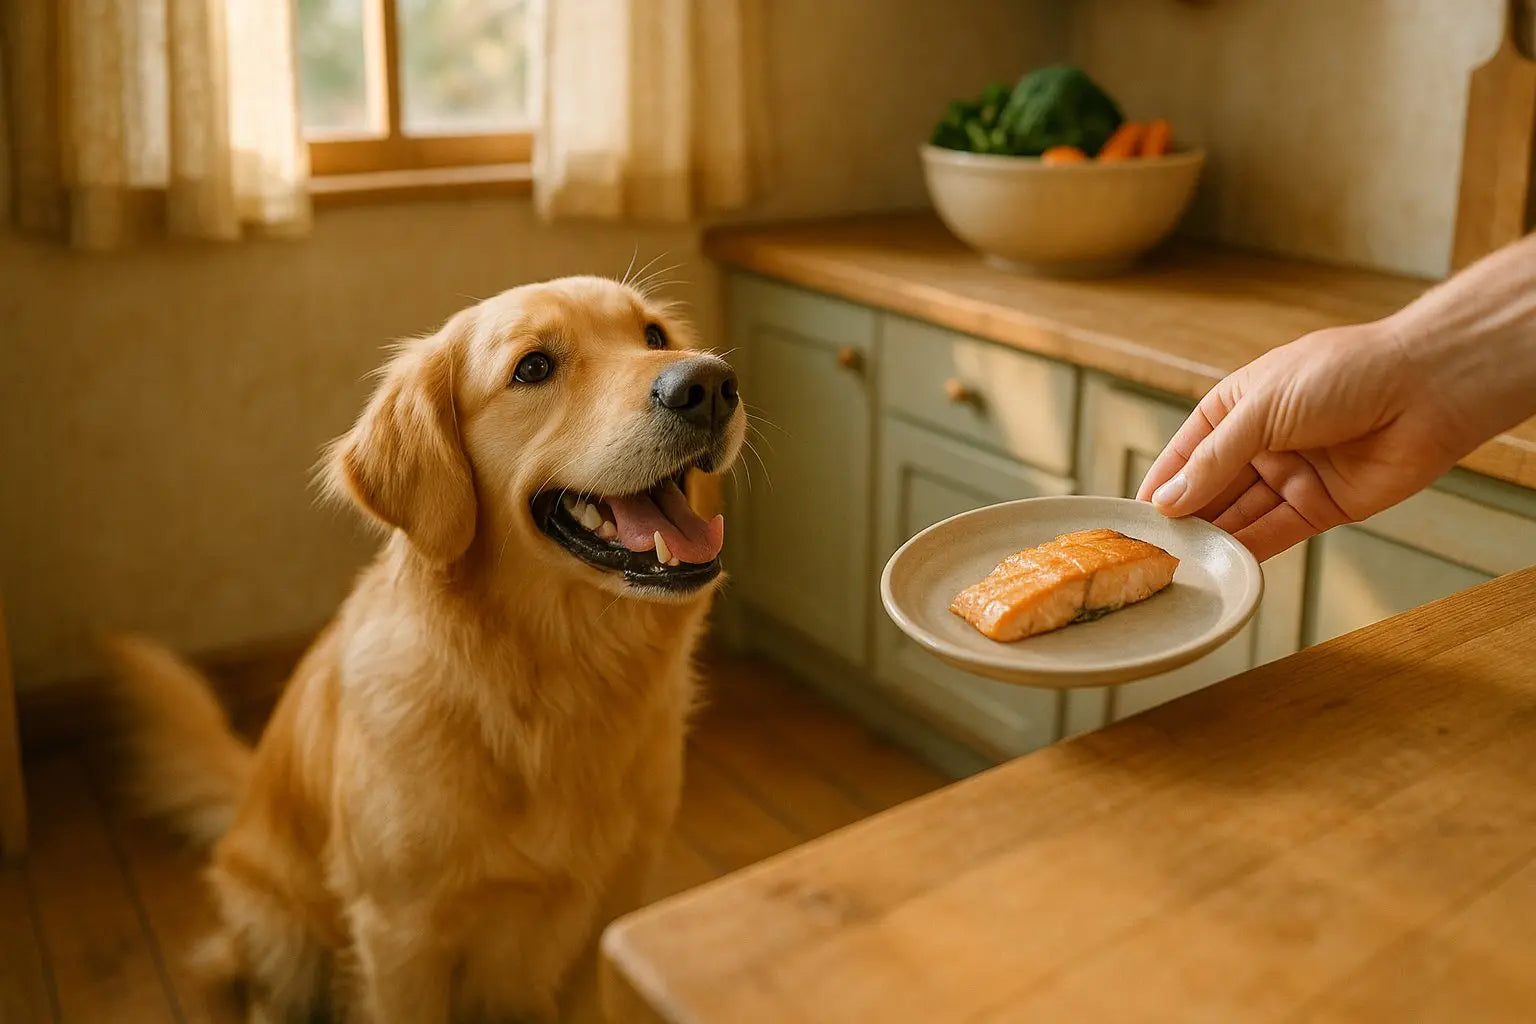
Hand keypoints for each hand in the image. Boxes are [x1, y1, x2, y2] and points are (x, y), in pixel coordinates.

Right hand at [1135, 322, 1467, 561]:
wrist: (1428, 388)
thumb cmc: (1344, 374)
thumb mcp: (1262, 408)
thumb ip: (1215, 459)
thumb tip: (1170, 499)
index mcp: (1238, 406)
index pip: (1187, 451)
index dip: (1163, 482)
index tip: (1137, 515)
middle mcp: (1260, 442)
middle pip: (1211, 487)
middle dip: (1185, 516)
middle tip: (1154, 548)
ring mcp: (1290, 476)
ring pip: (1240, 514)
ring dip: (1214, 537)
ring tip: (1181, 561)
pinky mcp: (1321, 506)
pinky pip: (1276, 532)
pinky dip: (1250, 548)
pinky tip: (1224, 562)